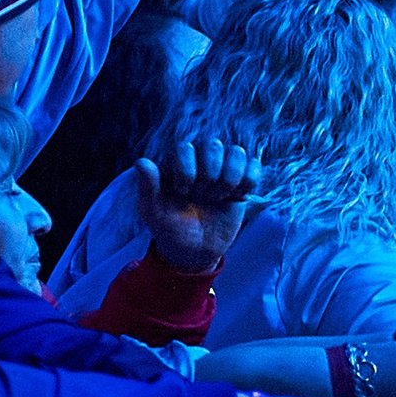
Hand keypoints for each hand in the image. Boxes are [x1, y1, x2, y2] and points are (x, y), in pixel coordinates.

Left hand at [134, 137, 264, 274]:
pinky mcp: (242, 181)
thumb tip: (141, 162)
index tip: (183, 193)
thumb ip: (147, 188)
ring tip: (221, 196)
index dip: (186, 171)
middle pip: (213, 145)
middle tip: (203, 196)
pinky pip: (254, 165)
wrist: (195, 251)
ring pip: (237, 151)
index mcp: (175, 163)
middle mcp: (200, 161)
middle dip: (209, 175)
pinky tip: (237, 196)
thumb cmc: (170, 229)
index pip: (185, 148)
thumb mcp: (153, 213)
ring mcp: (223, 169)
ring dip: (230, 177)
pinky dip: (249, 181)